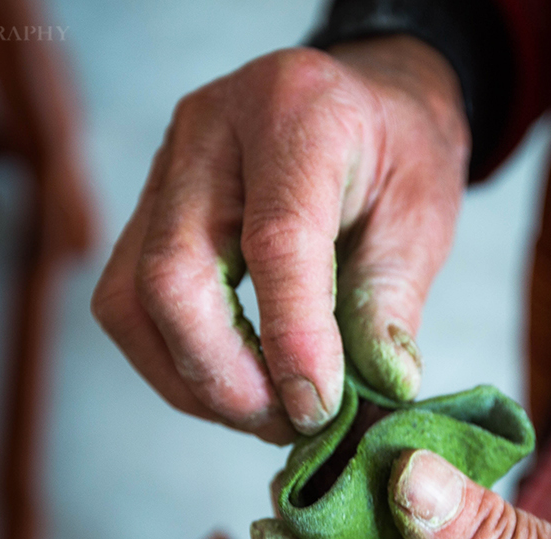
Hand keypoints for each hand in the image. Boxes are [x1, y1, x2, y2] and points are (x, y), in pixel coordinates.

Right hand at [93, 38, 469, 442]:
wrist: (366, 104)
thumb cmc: (399, 156)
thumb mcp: (423, 217)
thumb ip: (393, 300)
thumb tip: (378, 387)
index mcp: (298, 111)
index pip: (275, 241)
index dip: (293, 340)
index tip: (319, 407)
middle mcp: (210, 128)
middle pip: (172, 276)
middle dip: (226, 377)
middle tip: (290, 422)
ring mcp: (164, 166)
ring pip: (129, 301)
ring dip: (192, 381)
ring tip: (266, 412)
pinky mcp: (144, 207)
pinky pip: (128, 305)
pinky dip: (177, 364)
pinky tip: (237, 383)